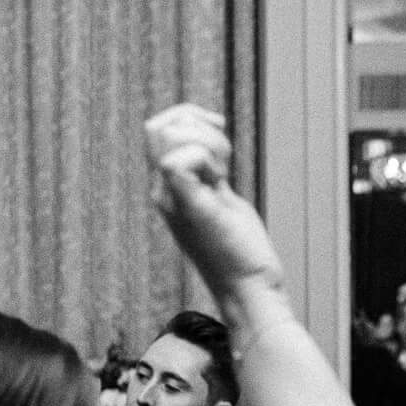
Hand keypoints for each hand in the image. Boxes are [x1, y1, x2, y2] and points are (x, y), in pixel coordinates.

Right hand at [144, 103, 288, 311]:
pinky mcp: (191, 208)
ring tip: (223, 170)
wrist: (248, 287)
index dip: (187, 117)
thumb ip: (207, 171)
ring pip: (169, 137)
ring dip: (206, 140)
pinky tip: (222, 180)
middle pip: (157, 127)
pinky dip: (206, 157)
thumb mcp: (220, 197)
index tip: (219, 136)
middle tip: (223, 155)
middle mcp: (162, 192)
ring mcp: (172, 200)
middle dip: (196, 123)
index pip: (157, 130)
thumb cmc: (240, 247)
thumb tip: (208, 138)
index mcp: (168, 188)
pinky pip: (178, 162)